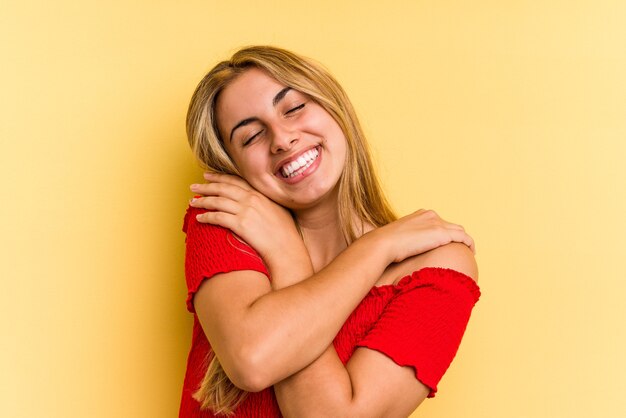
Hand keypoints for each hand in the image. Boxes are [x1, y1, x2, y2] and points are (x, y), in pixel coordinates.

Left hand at [189, 173, 307, 277]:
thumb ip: (264, 201)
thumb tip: (255, 201)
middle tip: (194, 186)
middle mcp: (252, 199)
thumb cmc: (285, 232)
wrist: (287, 247)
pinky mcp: (241, 224)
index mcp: (260, 193)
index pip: (235, 180)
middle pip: (223, 188)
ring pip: (218, 201)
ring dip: (203, 201)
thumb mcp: (278, 209)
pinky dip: (206, 216)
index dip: (219, 177)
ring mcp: (246, 211)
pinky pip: (218, 217)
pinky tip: (199, 218)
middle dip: (206, 186)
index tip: (208, 176)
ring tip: (192, 202)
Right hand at [369, 209, 475, 263]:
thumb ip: (406, 240)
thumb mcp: (398, 238)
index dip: (445, 233)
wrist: (383, 243)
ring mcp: (437, 223)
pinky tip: (471, 253)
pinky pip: (464, 237)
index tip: (446, 245)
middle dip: (456, 236)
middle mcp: (431, 215)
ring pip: (460, 231)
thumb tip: (404, 251)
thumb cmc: (386, 246)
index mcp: (420, 214)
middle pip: (451, 225)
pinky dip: (469, 244)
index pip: (439, 222)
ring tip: (468, 252)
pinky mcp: (441, 233)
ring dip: (465, 240)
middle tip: (460, 249)